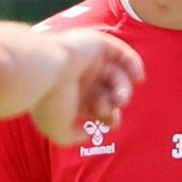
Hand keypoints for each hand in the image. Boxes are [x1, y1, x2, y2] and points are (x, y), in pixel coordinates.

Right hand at [29, 30, 143, 145]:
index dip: (108, 116)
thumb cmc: (48, 101)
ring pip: (115, 75)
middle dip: (114, 105)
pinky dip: (133, 63)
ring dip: (123, 89)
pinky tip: (139, 78)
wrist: (41, 71)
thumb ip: (72, 137)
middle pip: (108, 92)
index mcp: (69, 95)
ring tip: (121, 98)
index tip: (110, 123)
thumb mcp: (58, 130)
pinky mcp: (95, 44)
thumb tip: (88, 135)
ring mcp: (87, 59)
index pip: (96, 106)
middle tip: (113, 111)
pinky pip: (120, 52)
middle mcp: (79, 77)